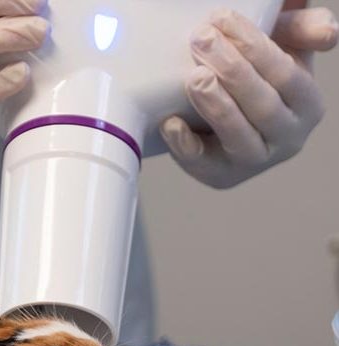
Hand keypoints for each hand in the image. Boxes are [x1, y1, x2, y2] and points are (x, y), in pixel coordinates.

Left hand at [160, 5, 337, 187]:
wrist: (221, 109)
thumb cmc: (256, 71)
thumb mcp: (282, 43)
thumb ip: (301, 27)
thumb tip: (328, 32)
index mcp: (307, 103)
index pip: (286, 75)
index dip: (255, 47)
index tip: (223, 19)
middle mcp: (288, 138)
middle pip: (262, 106)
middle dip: (232, 70)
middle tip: (202, 40)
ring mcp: (255, 161)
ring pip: (238, 136)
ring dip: (215, 106)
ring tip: (194, 78)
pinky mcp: (222, 177)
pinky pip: (203, 165)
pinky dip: (185, 145)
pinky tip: (170, 123)